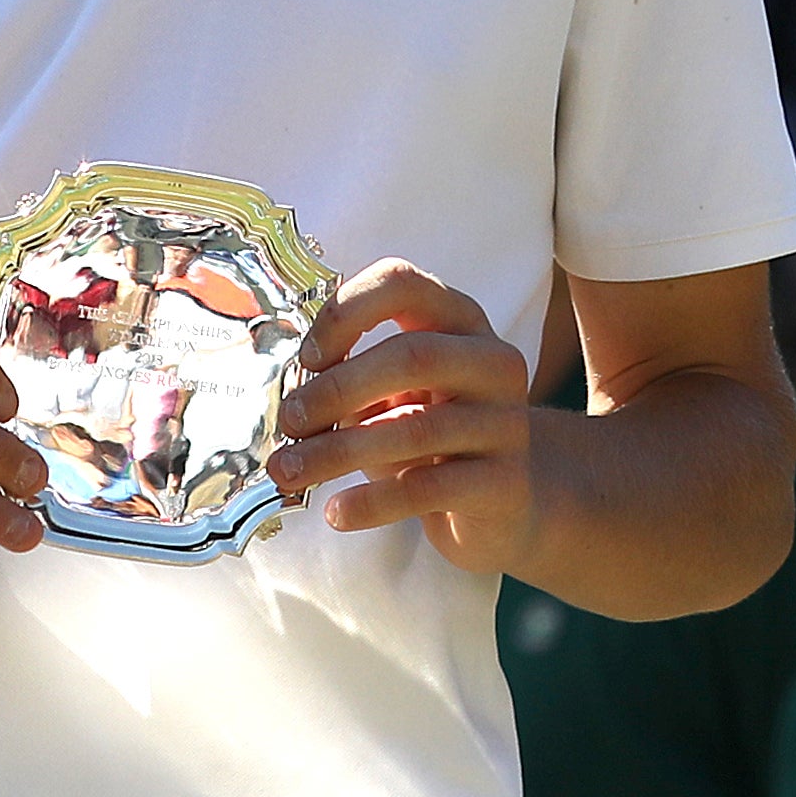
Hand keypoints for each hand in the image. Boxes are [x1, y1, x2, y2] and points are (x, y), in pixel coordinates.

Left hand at [269, 263, 540, 578]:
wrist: (503, 502)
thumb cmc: (430, 433)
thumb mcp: (392, 392)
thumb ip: (350, 377)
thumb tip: (288, 395)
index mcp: (458, 319)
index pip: (401, 283)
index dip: (345, 312)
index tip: (306, 358)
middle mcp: (492, 360)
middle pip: (412, 355)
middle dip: (337, 389)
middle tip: (288, 422)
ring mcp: (507, 421)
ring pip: (418, 427)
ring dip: (338, 450)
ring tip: (289, 471)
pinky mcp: (505, 482)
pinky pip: (429, 487)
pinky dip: (372, 501)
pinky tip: (336, 513)